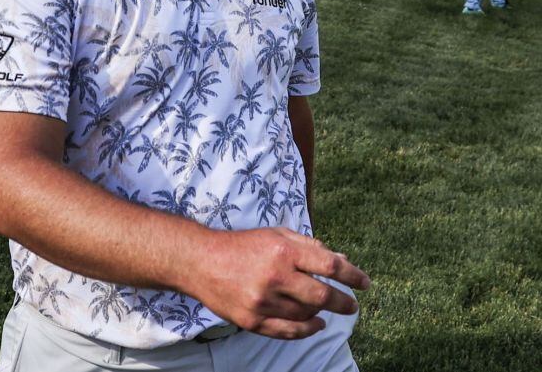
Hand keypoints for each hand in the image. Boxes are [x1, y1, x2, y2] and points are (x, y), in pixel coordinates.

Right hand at [184, 227, 369, 340]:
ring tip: (322, 308)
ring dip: (321, 313)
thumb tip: (342, 259)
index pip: (329, 265)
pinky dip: (307, 330)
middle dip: (343, 302)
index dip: (353, 275)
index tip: (365, 283)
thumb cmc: (240, 245)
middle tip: (352, 305)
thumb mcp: (274, 234)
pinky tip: (316, 325)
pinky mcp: (252, 320)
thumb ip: (308, 246)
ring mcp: (263, 301)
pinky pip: (289, 331)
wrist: (200, 261)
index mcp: (282, 250)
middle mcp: (274, 276)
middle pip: (322, 296)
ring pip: (306, 315)